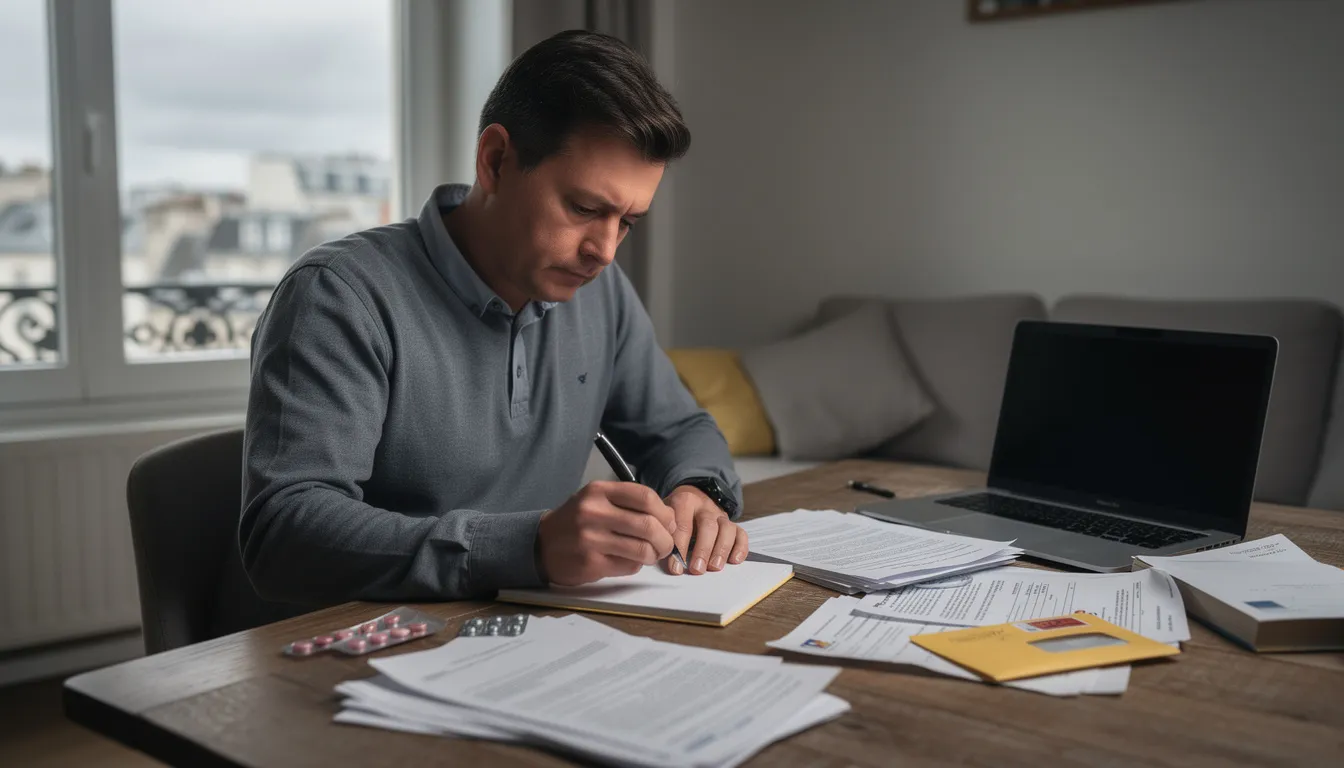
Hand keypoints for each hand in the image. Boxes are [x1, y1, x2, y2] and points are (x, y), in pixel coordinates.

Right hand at [536, 481, 677, 585]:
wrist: (542, 545)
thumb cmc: (576, 521)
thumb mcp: (596, 500)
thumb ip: (628, 503)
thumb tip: (667, 517)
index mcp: (599, 491)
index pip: (645, 497)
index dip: (664, 512)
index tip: (669, 522)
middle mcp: (594, 512)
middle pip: (649, 524)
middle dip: (666, 538)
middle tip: (666, 544)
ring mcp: (591, 539)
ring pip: (642, 549)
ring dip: (654, 554)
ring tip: (651, 554)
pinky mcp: (591, 563)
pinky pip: (628, 566)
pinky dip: (636, 565)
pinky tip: (629, 561)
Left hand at [662, 485, 748, 574]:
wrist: (692, 498)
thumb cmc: (673, 515)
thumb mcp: (663, 516)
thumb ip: (662, 531)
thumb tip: (657, 554)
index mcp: (684, 501)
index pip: (683, 524)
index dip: (679, 548)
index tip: (675, 568)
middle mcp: (705, 506)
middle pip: (708, 526)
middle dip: (702, 550)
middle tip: (696, 570)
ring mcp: (720, 515)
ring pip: (727, 529)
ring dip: (721, 550)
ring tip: (714, 567)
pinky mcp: (733, 524)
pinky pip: (741, 534)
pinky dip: (740, 547)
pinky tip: (734, 560)